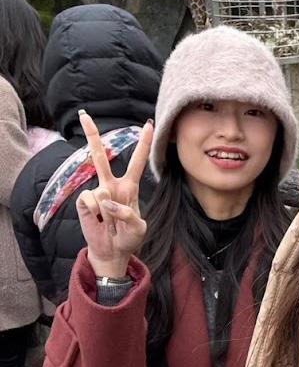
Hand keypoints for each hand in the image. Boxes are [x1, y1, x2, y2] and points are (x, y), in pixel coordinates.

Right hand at [76, 112, 152, 277]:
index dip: (143, 144)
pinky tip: (99, 221)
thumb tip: (107, 201)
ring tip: (111, 223)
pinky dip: (97, 215)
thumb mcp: (139, 228)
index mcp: (129, 187)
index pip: (137, 162)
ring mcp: (97, 193)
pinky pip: (90, 203)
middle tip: (83, 115)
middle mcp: (111, 185)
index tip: (148, 125)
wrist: (113, 251)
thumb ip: (128, 214)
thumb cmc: (129, 238)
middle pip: (101, 157)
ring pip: (101, 193)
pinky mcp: (84, 203)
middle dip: (92, 136)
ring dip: (109, 214)